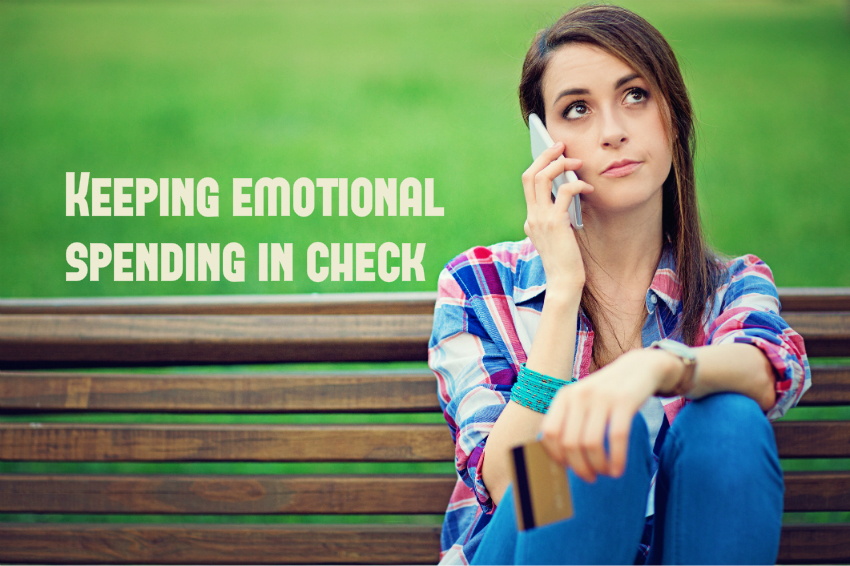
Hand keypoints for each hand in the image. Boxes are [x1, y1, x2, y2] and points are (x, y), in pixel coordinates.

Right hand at [521, 141, 593, 293]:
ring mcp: (540, 219)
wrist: (564, 282)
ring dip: (560, 164)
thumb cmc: (566, 261)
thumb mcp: (557, 236)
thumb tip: (569, 192)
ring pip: (542, 178)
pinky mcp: (555, 223)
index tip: (554, 154)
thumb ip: (557, 216)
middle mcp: (531, 216)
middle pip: (530, 174)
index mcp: (530, 219)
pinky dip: (577, 184)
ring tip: (577, 162)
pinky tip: (589, 188)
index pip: (528, 183)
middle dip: (545, 155)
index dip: (540, 164)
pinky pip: (564, 191)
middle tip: (561, 146)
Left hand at [539, 349, 677, 481]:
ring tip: (605, 472)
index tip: (568, 468)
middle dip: (579, 467)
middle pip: (569, 443)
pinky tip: (618, 470)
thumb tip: (558, 460)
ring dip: (597, 466)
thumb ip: (569, 423)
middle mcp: (579, 395)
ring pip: (591, 443)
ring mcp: (601, 397)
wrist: (639, 367)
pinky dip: (617, 460)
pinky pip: (617, 438)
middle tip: (590, 477)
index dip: (556, 455)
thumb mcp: (582, 401)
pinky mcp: (624, 401)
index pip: (548, 433)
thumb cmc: (607, 395)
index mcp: (564, 396)